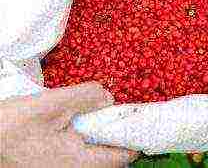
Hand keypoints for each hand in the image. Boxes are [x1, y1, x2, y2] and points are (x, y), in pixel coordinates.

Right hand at [0, 82, 138, 167]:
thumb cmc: (11, 126)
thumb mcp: (52, 103)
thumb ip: (87, 97)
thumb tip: (109, 98)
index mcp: (79, 163)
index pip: (122, 156)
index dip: (135, 138)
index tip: (144, 121)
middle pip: (109, 157)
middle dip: (117, 135)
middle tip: (122, 114)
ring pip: (93, 155)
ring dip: (100, 136)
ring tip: (101, 115)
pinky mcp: (50, 165)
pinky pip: (78, 154)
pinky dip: (84, 139)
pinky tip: (77, 123)